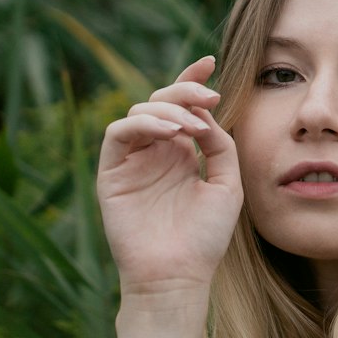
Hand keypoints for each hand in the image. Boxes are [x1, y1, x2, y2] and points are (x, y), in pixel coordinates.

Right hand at [97, 56, 243, 295]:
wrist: (177, 276)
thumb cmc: (204, 238)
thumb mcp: (226, 184)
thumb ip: (220, 145)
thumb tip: (205, 114)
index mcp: (182, 153)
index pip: (183, 107)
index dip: (192, 79)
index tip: (211, 61)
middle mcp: (156, 152)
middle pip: (162, 102)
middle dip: (185, 90)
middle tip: (208, 96)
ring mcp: (132, 161)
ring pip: (139, 111)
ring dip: (168, 110)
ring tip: (192, 127)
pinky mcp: (111, 173)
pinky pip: (118, 133)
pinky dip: (142, 124)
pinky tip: (168, 132)